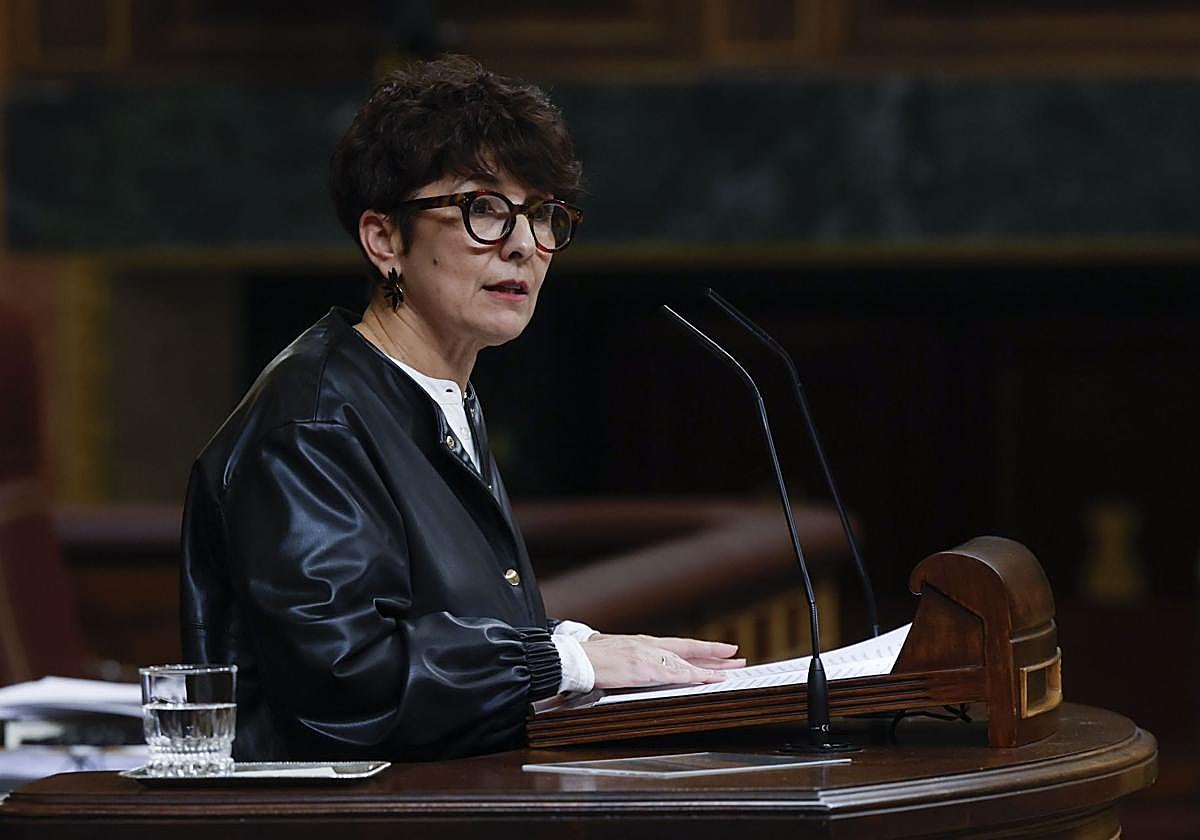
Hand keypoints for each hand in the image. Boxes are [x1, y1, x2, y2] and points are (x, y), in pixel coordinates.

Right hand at [580, 634, 744, 689]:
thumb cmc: (587, 658)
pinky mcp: (645, 669)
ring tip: (732, 669)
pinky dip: (698, 675)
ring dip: (712, 666)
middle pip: (689, 650)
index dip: (700, 648)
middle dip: (714, 654)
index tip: (718, 649)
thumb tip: (628, 663)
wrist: (574, 657)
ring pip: (688, 662)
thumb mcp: (612, 653)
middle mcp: (650, 646)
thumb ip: (626, 658)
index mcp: (642, 643)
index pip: (678, 645)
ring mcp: (649, 656)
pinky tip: (712, 678)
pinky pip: (678, 674)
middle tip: (737, 656)